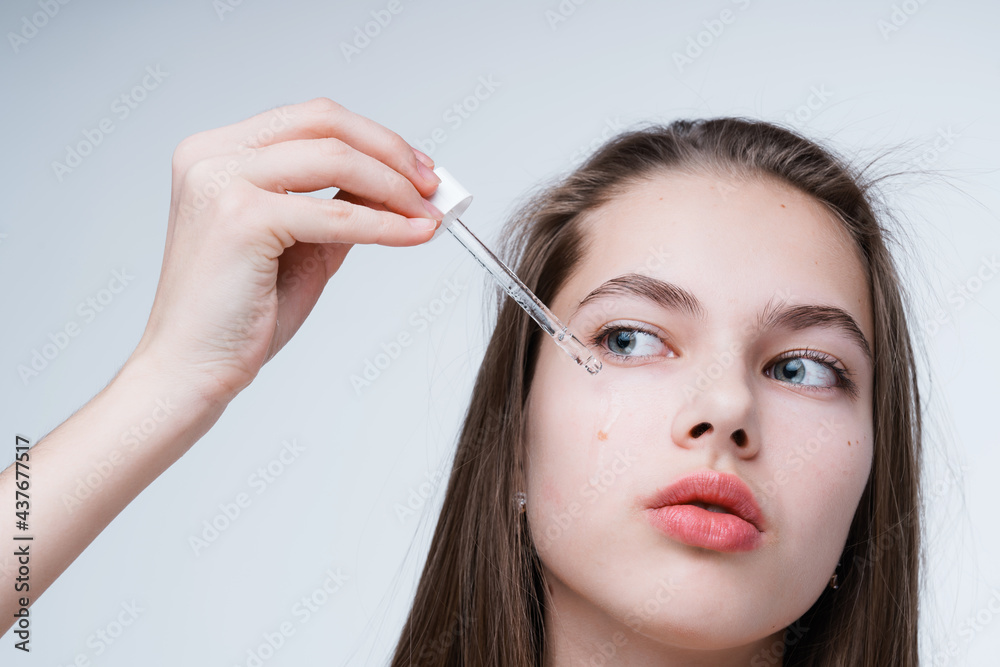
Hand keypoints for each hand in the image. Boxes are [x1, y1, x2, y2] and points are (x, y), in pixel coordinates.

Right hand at [129, 97, 442, 403]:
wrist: (192, 369)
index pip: (312, 120)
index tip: (416, 168)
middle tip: (432, 185)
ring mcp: (222, 181)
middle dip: (391, 152)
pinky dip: (385, 225)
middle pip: (325, 123)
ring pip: (336, 159)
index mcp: (218, 152)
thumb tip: (395, 188)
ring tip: (427, 212)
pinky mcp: (241, 218)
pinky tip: (414, 234)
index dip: (374, 138)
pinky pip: (337, 214)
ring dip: (395, 186)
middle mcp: (212, 156)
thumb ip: (338, 207)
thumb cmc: (237, 315)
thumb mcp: (300, 244)